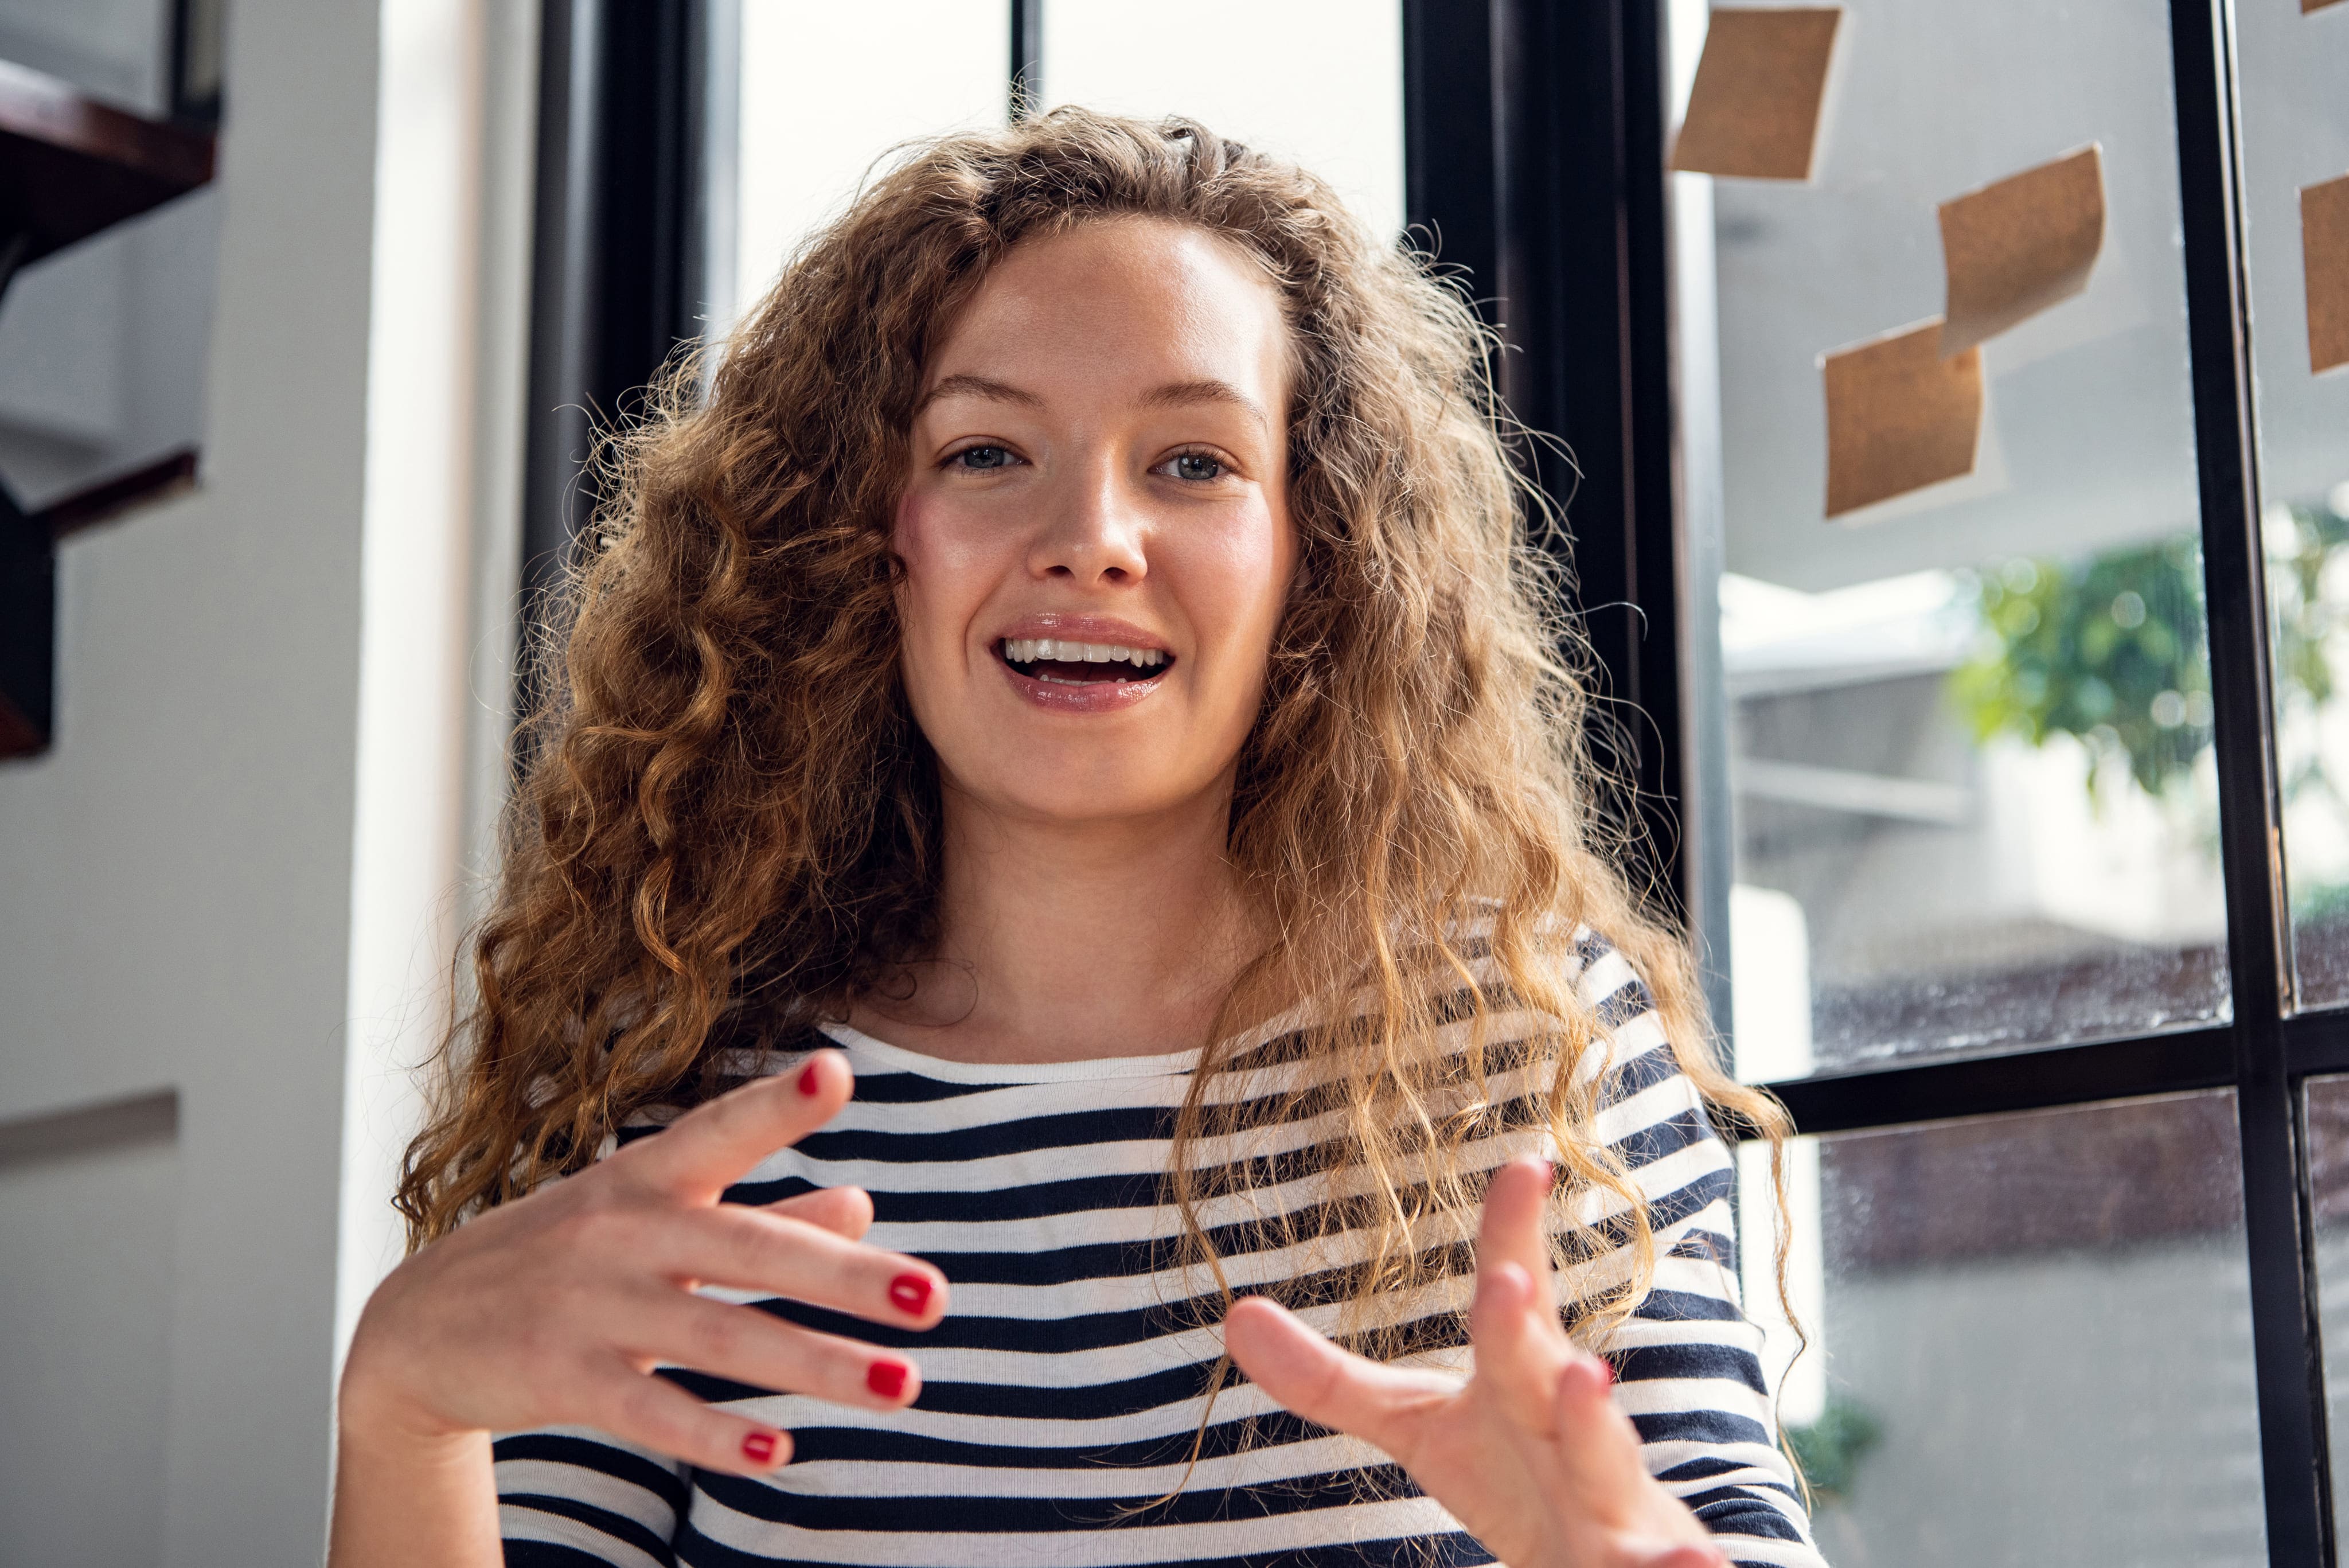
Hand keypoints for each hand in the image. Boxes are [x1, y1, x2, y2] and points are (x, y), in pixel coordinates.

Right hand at [341, 1050, 943, 1473]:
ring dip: (818, 1365)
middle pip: (751, 1250)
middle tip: (935, 1297)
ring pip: (720, 1336)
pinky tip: (781, 1450)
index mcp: (649, 1179)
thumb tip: (864, 1203)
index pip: (722, 1130)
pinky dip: (716, 1432)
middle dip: (847, 1277)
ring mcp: (590, 1305)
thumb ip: (762, 1211)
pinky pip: (650, 1409)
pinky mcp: (558, 1376)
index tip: (837, 1073)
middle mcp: (624, 1231)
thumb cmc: (561, 1260)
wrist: (414, 1328)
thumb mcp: (651, 1217)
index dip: (776, 1103)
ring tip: (904, 1387)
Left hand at [1225, 1157, 1727, 1567]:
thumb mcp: (1424, 1431)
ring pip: (1611, 1468)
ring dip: (1600, 1429)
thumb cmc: (1520, 1485)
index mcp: (1523, 1389)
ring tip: (1586, 1379)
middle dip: (1525, 1330)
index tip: (1522, 1163)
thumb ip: (1334, 1384)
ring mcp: (1616, 1507)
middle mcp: (1574, 1435)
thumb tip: (1233, 1316)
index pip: (1507, 1310)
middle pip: (1542, 1380)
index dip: (1511, 1239)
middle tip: (1505, 1278)